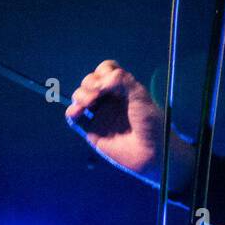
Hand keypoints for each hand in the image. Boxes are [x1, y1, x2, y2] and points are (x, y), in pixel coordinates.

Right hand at [65, 60, 193, 187]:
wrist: (153, 152)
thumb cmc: (152, 123)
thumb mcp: (141, 96)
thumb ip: (121, 81)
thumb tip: (100, 80)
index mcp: (123, 89)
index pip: (106, 71)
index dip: (102, 71)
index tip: (106, 80)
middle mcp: (111, 100)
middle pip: (90, 82)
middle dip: (89, 83)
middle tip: (96, 94)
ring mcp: (101, 115)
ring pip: (80, 98)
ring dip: (79, 96)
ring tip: (87, 104)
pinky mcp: (93, 131)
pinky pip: (75, 119)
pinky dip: (72, 112)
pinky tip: (76, 112)